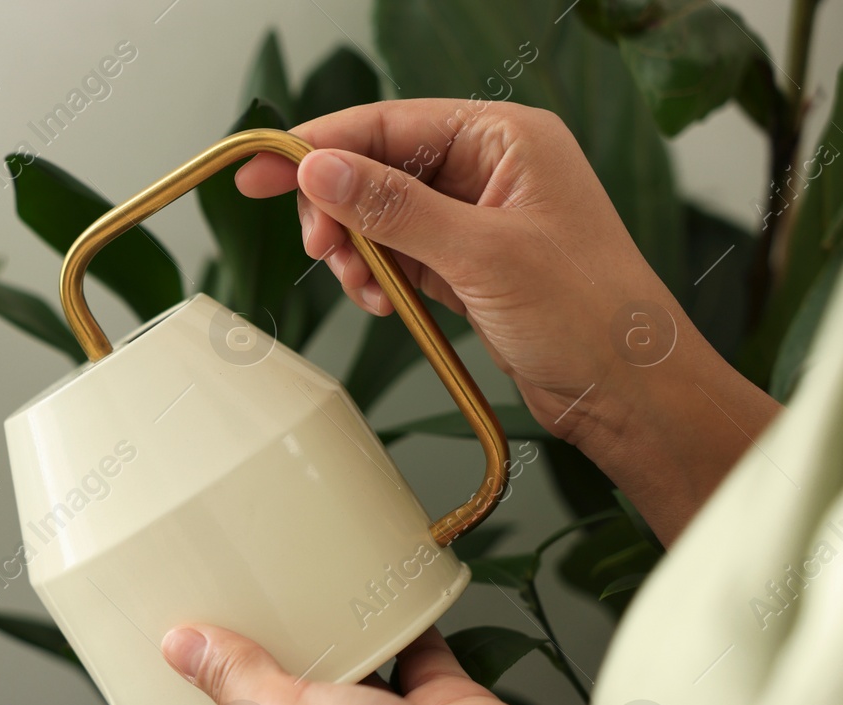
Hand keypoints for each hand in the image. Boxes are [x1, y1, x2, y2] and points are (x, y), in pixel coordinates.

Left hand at [160, 623, 568, 704]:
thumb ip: (233, 677)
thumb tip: (180, 646)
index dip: (223, 681)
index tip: (209, 630)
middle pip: (299, 690)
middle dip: (284, 646)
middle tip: (260, 588)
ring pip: (358, 667)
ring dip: (342, 631)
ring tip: (314, 578)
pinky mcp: (439, 704)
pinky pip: (417, 650)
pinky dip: (403, 620)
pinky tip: (383, 583)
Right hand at [237, 99, 779, 542]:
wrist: (627, 391)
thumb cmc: (591, 315)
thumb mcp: (480, 255)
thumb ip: (394, 208)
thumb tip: (323, 171)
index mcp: (509, 140)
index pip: (394, 124)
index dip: (323, 144)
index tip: (266, 166)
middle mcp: (494, 170)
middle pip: (381, 169)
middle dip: (341, 210)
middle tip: (319, 247)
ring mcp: (481, 219)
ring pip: (384, 217)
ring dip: (359, 251)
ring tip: (362, 285)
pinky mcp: (471, 265)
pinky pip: (402, 256)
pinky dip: (381, 277)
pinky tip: (382, 300)